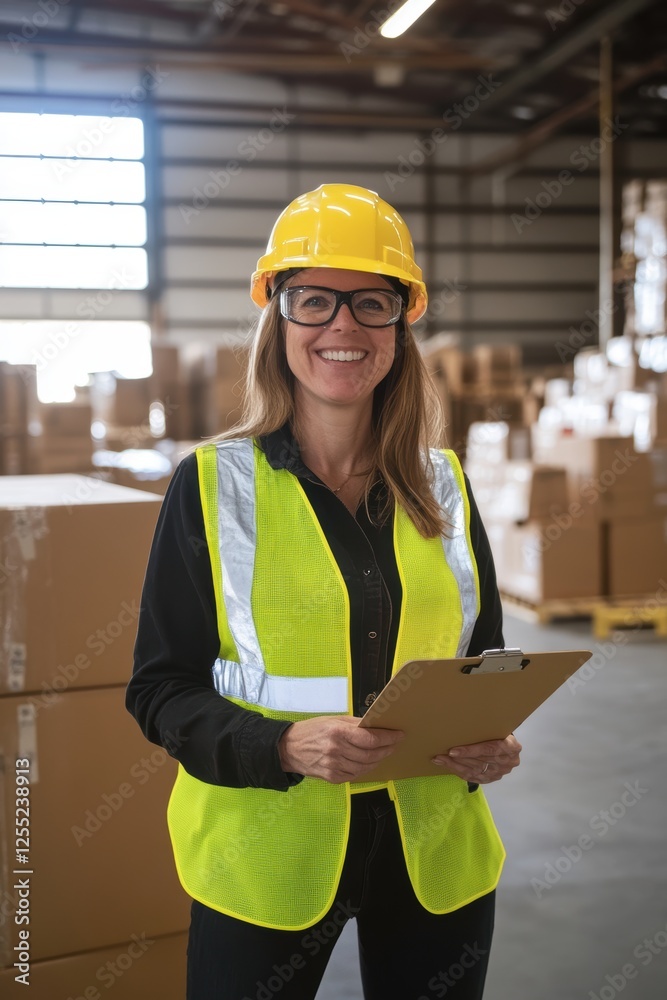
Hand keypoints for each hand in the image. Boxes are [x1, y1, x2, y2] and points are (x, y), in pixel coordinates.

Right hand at [278, 715, 403, 783]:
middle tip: (395, 744)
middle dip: (387, 749)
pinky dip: (365, 769)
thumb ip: (354, 724)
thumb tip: (376, 726)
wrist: (289, 749)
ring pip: (365, 767)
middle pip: (370, 754)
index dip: (388, 738)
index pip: (370, 739)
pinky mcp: (332, 778)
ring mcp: (334, 766)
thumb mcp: (333, 720)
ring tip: (384, 753)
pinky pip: (355, 775)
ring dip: (378, 760)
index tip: (399, 735)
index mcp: (337, 732)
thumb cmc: (312, 730)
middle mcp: (336, 750)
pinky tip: (368, 762)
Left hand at [431, 734, 521, 784]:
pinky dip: (459, 772)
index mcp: (511, 747)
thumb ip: (485, 729)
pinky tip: (448, 766)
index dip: (470, 751)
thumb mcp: (497, 727)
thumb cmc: (499, 731)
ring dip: (455, 766)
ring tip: (439, 760)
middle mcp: (508, 762)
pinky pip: (474, 777)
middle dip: (458, 759)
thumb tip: (460, 722)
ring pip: (474, 771)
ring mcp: (501, 772)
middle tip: (440, 755)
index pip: (488, 750)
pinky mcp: (493, 778)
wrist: (508, 744)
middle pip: (479, 762)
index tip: (452, 751)